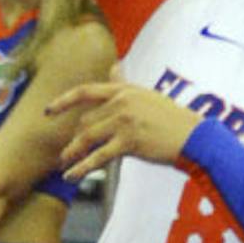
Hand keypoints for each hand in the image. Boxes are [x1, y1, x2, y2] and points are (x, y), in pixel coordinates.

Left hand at [46, 81, 200, 180]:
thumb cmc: (172, 118)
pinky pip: (99, 156)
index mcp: (124, 90)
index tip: (48, 110)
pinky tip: (72, 176)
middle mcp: (121, 102)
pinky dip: (82, 167)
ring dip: (74, 153)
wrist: (195, 137)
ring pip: (88, 138)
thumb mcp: (147, 95)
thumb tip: (114, 66)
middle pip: (86, 121)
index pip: (85, 92)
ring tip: (65, 165)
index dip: (63, 101)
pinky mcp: (129, 141)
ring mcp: (124, 121)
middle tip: (66, 153)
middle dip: (75, 139)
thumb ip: (125, 83)